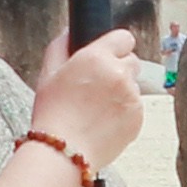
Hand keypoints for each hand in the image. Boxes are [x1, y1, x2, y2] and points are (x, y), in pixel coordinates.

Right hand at [29, 28, 151, 177]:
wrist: (63, 153)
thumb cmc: (53, 116)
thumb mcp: (47, 75)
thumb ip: (59, 47)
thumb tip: (69, 33)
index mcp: (97, 58)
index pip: (124, 37)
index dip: (115, 47)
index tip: (107, 57)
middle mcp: (119, 74)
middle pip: (132, 61)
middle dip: (119, 69)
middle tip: (99, 86)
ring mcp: (132, 97)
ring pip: (135, 85)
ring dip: (122, 92)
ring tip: (98, 109)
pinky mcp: (138, 118)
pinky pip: (136, 107)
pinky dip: (124, 112)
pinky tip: (104, 121)